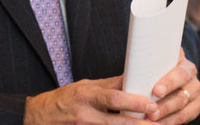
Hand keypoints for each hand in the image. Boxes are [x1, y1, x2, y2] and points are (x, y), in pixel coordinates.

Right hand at [24, 76, 157, 123]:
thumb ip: (109, 86)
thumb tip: (132, 78)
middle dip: (141, 124)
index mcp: (86, 96)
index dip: (134, 102)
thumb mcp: (84, 87)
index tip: (152, 104)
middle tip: (160, 123)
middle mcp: (86, 115)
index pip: (113, 99)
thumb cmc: (64, 100)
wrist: (39, 117)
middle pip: (118, 122)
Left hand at [144, 49, 199, 123]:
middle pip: (182, 91)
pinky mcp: (195, 105)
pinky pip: (185, 116)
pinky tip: (159, 123)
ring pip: (183, 105)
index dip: (168, 82)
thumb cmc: (147, 66)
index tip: (155, 91)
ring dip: (166, 114)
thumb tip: (128, 77)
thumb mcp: (145, 63)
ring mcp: (195, 90)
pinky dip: (171, 121)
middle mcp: (191, 73)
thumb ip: (141, 67)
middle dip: (165, 103)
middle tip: (151, 110)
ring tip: (151, 119)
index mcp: (180, 59)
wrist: (159, 73)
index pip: (180, 71)